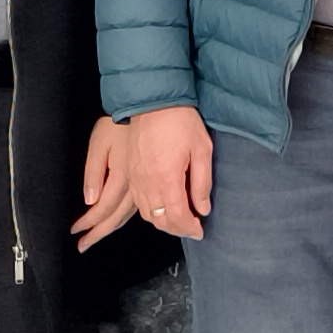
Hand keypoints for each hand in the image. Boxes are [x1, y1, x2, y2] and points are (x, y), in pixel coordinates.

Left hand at [73, 116, 139, 248]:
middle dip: (97, 233)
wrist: (149, 112)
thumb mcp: (99, 144)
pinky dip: (125, 217)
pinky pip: (138, 207)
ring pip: (127, 215)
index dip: (88, 223)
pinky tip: (119, 220)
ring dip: (111, 228)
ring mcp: (143, 184)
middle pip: (114, 218)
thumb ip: (93, 172)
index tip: (76, 232)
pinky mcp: (148, 180)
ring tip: (96, 237)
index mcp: (118, 177)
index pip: (102, 209)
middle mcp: (132, 186)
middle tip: (83, 245)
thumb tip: (90, 200)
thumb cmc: (119, 124)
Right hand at [133, 106, 216, 237]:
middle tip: (191, 229)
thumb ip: (202, 183)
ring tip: (178, 220)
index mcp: (167, 178)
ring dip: (163, 223)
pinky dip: (151, 212)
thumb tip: (202, 209)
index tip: (199, 231)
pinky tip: (161, 208)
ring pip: (148, 214)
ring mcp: (136, 179)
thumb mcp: (201, 150)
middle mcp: (148, 183)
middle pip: (161, 220)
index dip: (189, 228)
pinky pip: (137, 202)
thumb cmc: (180, 122)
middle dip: (177, 229)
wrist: (153, 101)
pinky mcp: (130, 172)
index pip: (178, 216)